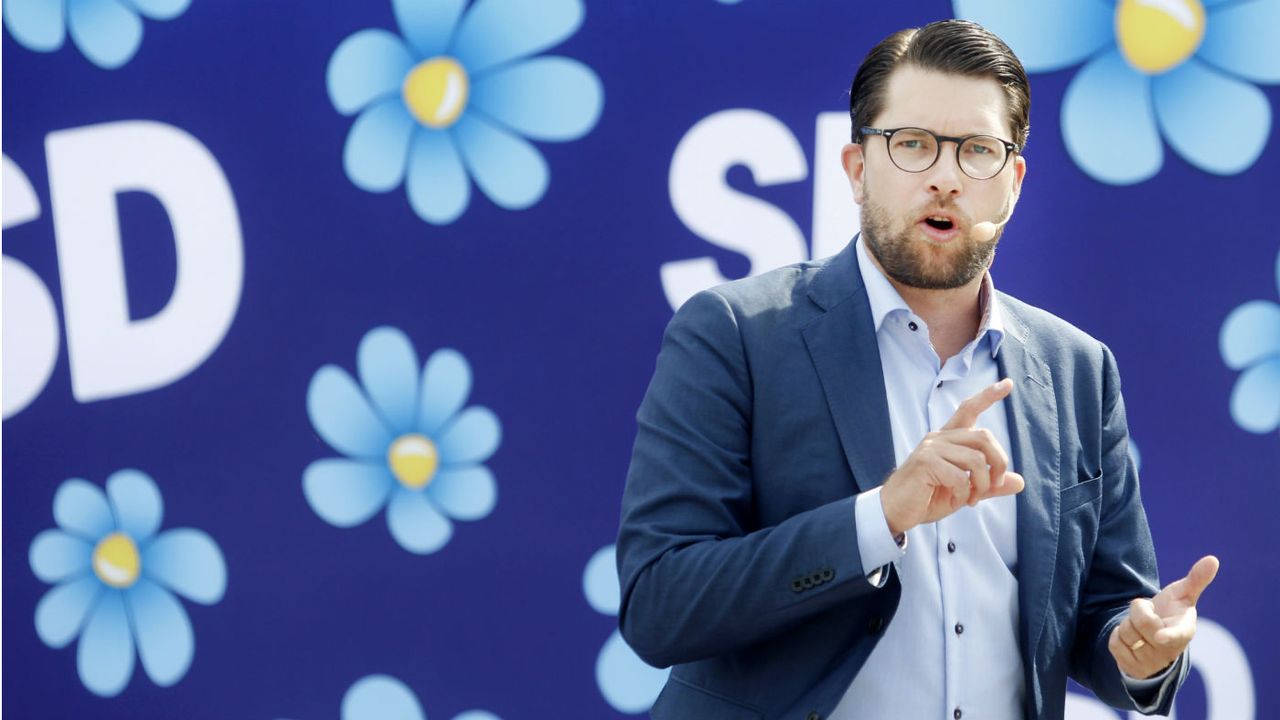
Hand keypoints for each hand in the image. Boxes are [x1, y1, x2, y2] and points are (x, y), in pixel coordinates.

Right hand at [879, 379, 1025, 535]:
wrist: (896, 511)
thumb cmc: (928, 498)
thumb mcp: (965, 492)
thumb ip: (989, 485)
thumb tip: (1020, 482)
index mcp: (948, 439)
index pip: (968, 409)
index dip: (988, 396)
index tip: (1008, 383)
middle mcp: (939, 438)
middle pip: (984, 437)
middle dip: (999, 462)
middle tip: (994, 485)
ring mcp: (931, 448)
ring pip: (976, 459)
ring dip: (982, 484)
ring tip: (972, 499)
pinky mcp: (925, 462)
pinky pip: (960, 477)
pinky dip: (964, 494)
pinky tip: (957, 501)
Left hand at [1109, 555, 1219, 678]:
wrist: (1154, 638)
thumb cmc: (1171, 612)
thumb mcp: (1182, 595)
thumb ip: (1196, 579)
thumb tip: (1213, 559)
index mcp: (1184, 631)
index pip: (1176, 635)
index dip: (1167, 635)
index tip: (1159, 637)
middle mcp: (1170, 650)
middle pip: (1140, 623)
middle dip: (1138, 611)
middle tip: (1148, 614)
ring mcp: (1152, 663)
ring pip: (1125, 634)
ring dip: (1127, 625)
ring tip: (1140, 628)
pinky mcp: (1134, 670)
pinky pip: (1114, 645)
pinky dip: (1117, 638)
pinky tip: (1130, 640)